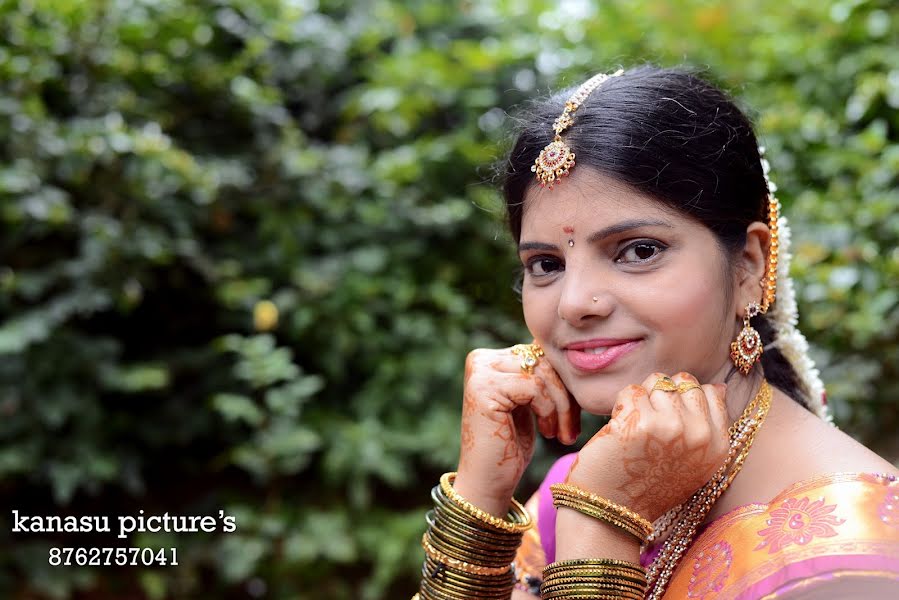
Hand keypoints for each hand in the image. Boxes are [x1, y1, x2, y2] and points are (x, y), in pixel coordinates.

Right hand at [454, 344, 580, 513]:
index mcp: (491, 358)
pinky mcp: (484, 387)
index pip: (541, 353)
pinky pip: (534, 386)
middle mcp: (481, 359)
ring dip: (561, 405)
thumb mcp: (530, 403)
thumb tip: (566, 350)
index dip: (563, 382)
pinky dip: (549, 411)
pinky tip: (548, 432)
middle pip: (543, 359)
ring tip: (562, 433)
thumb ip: (539, 375)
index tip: (573, 414)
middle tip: (572, 428)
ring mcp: (479, 371)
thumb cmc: (512, 446)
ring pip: (542, 372)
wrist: (489, 482)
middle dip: (565, 394)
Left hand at [565, 372, 728, 521]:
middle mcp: (699, 434)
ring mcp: (670, 426)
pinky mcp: (639, 423)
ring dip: (642, 399)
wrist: (615, 510)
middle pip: (684, 381)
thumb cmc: (651, 484)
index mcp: (718, 445)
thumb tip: (719, 386)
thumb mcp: (695, 463)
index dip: (685, 398)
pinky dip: (621, 405)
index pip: (711, 391)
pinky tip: (620, 429)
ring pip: (657, 381)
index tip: (670, 419)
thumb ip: (709, 427)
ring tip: (636, 427)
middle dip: (663, 393)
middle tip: (650, 422)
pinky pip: (631, 391)